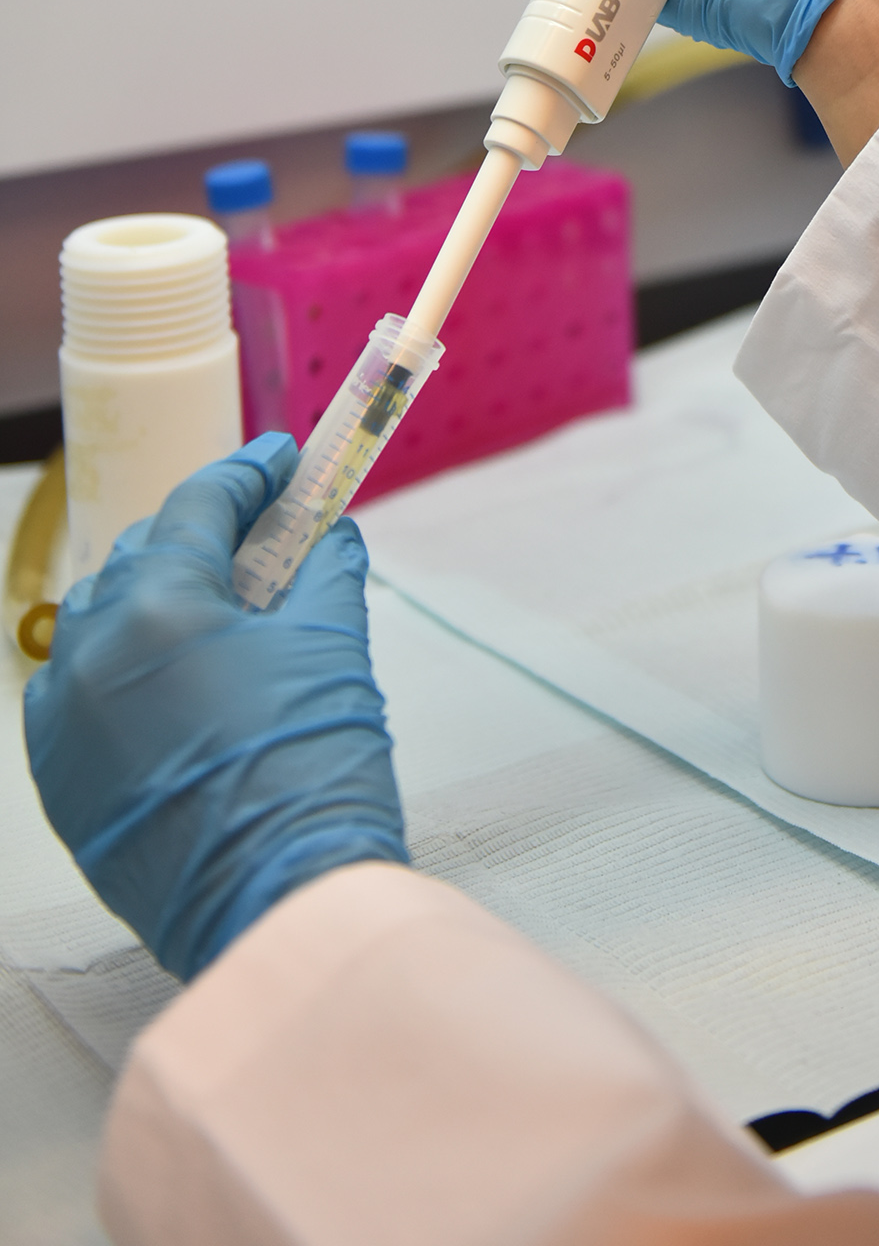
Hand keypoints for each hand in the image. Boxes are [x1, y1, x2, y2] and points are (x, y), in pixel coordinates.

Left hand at [25, 436, 406, 982]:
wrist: (279, 900)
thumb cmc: (311, 774)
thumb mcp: (334, 648)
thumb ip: (325, 571)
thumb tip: (325, 534)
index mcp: (159, 608)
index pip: (198, 507)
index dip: (247, 476)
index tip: (281, 463)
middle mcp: (93, 653)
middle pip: (143, 557)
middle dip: (202, 539)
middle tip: (262, 539)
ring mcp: (65, 720)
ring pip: (99, 623)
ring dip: (154, 602)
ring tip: (217, 616)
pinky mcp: (58, 778)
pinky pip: (77, 693)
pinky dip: (119, 671)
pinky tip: (172, 685)